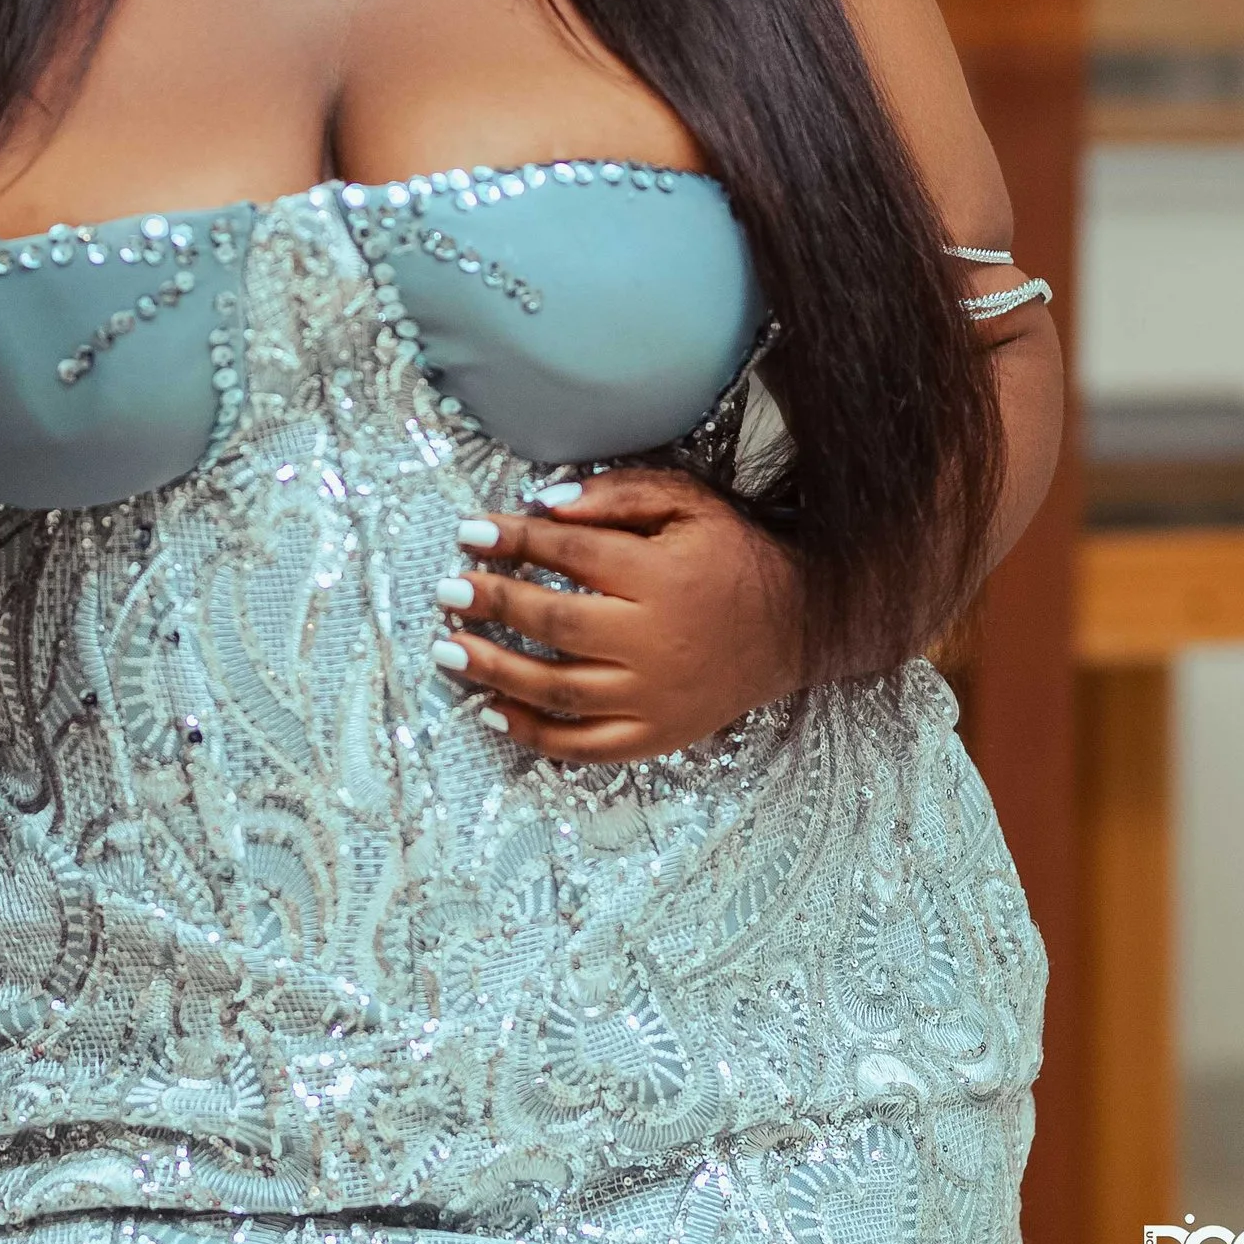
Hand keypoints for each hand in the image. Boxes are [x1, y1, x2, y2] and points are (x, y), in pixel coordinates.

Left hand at [430, 467, 802, 762]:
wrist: (797, 624)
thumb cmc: (732, 555)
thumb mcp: (689, 503)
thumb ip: (618, 496)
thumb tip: (544, 503)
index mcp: (661, 575)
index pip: (570, 553)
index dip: (514, 540)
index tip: (470, 532)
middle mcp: (655, 640)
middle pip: (555, 623)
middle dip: (493, 604)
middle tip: (446, 590)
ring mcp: (655, 696)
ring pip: (560, 689)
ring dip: (495, 670)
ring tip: (447, 651)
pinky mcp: (658, 735)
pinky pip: (586, 746)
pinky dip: (534, 735)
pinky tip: (491, 713)